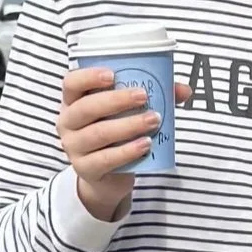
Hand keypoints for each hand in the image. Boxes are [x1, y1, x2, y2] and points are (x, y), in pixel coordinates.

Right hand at [57, 69, 188, 222]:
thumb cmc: (115, 135)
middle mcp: (68, 122)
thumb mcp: (127, 113)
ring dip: (128, 125)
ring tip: (153, 120)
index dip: (88, 77)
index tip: (112, 74)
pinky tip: (146, 144)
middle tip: (143, 96)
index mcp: (74, 101)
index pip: (71, 83)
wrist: (107, 177)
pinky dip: (128, 151)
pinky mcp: (85, 169)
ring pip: (99, 133)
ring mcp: (74, 147)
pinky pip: (106, 159)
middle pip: (86, 108)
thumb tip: (184, 90)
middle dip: (116, 100)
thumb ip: (154, 98)